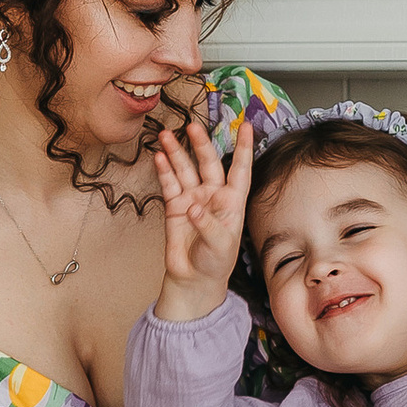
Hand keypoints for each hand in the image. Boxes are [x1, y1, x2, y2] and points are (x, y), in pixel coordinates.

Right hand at [155, 112, 254, 319]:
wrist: (194, 279)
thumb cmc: (216, 263)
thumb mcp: (221, 246)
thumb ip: (209, 226)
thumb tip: (193, 207)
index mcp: (232, 202)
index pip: (240, 169)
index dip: (244, 148)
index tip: (247, 126)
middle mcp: (213, 195)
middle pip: (207, 163)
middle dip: (200, 144)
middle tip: (192, 127)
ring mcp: (192, 198)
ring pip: (185, 170)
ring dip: (176, 153)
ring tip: (166, 136)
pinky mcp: (175, 207)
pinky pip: (169, 184)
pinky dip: (164, 171)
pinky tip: (159, 158)